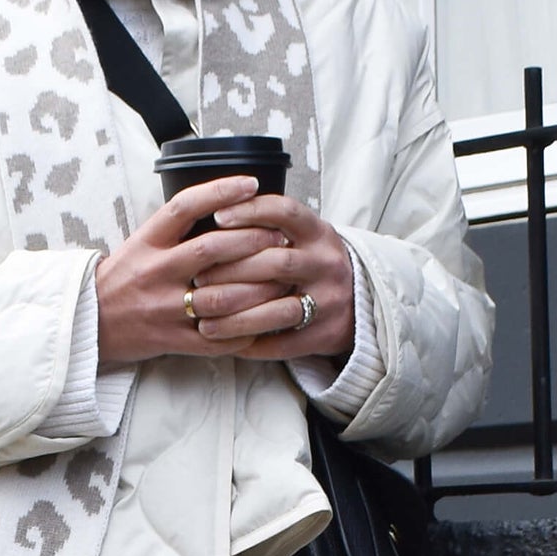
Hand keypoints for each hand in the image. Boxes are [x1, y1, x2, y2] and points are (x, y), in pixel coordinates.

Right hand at [94, 177, 295, 364]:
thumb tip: (227, 205)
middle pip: (211, 249)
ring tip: (282, 276)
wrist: (89, 320)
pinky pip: (217, 337)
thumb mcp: (141, 242)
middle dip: (253, 240)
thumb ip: (177, 228)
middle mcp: (155, 271)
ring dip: (258, 286)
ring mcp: (164, 308)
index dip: (220, 191)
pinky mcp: (172, 340)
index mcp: (147, 241)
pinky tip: (265, 318)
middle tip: (280, 236)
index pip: (185, 206)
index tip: (251, 184)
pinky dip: (245, 328)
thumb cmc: (124, 277)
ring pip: (220, 295)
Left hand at [189, 192, 354, 361]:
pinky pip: (284, 344)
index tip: (217, 217)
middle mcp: (326, 263)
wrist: (359, 301)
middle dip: (232, 272)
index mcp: (318, 233)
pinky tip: (226, 343)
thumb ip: (266, 230)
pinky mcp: (325, 334)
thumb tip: (210, 224)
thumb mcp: (301, 237)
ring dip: (236, 317)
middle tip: (197, 280)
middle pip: (277, 263)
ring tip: (203, 321)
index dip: (251, 212)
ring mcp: (329, 300)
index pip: (286, 212)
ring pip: (279, 310)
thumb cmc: (311, 264)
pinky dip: (251, 344)